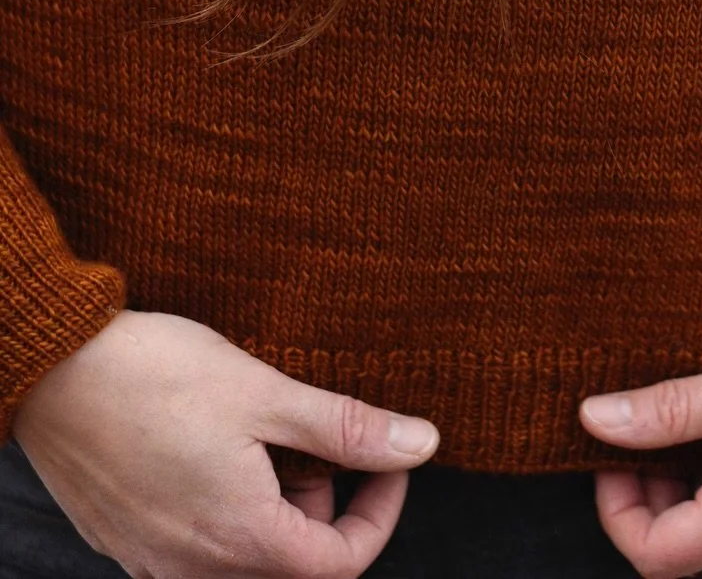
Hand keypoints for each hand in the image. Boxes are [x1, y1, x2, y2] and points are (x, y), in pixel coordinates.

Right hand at [11, 308, 440, 576]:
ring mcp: (154, 561)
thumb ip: (347, 429)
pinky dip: (228, 505)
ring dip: (275, 504)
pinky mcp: (127, 542)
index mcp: (239, 539)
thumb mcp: (266, 393)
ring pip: (244, 555)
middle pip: (291, 563)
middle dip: (323, 503)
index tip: (387, 460)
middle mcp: (194, 568)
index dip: (379, 514)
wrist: (52, 369)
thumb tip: (422, 445)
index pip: (339, 565)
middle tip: (316, 434)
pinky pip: (197, 545)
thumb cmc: (157, 374)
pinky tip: (216, 443)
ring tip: (264, 429)